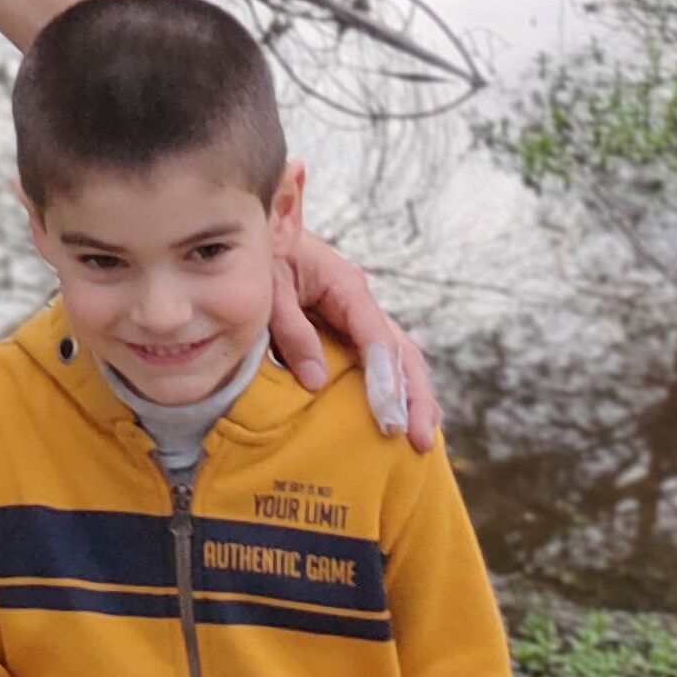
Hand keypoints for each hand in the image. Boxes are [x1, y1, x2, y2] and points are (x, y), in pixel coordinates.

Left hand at [271, 221, 439, 450]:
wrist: (254, 235)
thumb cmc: (259, 257)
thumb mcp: (269, 286)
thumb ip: (290, 328)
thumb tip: (315, 380)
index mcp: (345, 285)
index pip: (376, 338)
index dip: (386, 380)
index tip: (389, 418)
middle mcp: (361, 302)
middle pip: (402, 352)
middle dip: (413, 398)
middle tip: (417, 440)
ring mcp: (358, 317)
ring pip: (400, 360)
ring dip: (413, 399)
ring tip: (421, 442)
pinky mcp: (347, 331)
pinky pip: (380, 363)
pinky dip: (396, 391)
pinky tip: (403, 419)